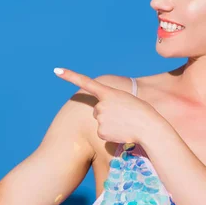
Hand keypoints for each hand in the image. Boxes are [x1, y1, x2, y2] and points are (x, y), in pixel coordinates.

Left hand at [54, 68, 169, 144]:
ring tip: (125, 123)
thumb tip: (100, 112)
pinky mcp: (101, 132)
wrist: (149, 127)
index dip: (70, 76)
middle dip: (107, 113)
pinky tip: (121, 132)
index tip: (56, 70)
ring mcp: (100, 118)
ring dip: (110, 123)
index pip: (86, 81)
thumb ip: (112, 100)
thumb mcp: (126, 99)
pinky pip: (102, 132)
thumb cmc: (142, 112)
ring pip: (100, 121)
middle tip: (123, 115)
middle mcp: (101, 104)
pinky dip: (110, 133)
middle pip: (97, 109)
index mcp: (108, 92)